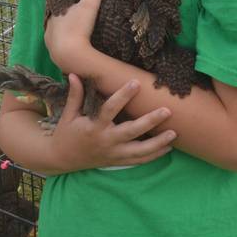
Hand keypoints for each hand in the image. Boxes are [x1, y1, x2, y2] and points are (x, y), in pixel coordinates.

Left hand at [44, 0, 109, 73]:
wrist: (71, 55)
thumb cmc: (77, 27)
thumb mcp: (89, 4)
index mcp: (53, 15)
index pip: (56, 7)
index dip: (62, 5)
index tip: (70, 4)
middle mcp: (48, 29)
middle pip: (56, 22)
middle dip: (64, 20)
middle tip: (76, 19)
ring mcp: (51, 45)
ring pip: (56, 37)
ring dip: (65, 35)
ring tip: (76, 34)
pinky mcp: (56, 57)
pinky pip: (60, 50)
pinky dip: (66, 48)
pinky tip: (73, 48)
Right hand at [48, 73, 176, 172]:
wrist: (62, 158)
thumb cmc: (66, 133)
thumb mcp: (69, 114)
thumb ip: (75, 95)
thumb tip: (74, 74)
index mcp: (94, 127)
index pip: (110, 109)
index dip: (123, 96)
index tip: (136, 83)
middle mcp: (106, 141)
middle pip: (132, 132)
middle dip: (150, 122)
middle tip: (167, 111)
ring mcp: (113, 154)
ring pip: (140, 151)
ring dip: (158, 143)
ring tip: (174, 133)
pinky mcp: (117, 162)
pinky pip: (139, 160)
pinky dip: (154, 155)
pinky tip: (168, 148)